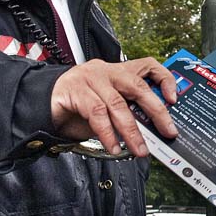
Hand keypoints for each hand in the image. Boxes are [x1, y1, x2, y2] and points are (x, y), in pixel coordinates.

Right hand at [50, 58, 177, 156]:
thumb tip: (152, 131)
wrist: (41, 103)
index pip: (147, 65)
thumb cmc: (77, 105)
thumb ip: (127, 112)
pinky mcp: (75, 91)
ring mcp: (89, 78)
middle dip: (156, 111)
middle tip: (167, 130)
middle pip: (138, 87)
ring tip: (140, 149)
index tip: (174, 99)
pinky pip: (97, 113)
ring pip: (118, 104)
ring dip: (131, 131)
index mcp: (117, 71)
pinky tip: (114, 146)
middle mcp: (106, 71)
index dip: (164, 79)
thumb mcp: (108, 107)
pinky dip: (107, 133)